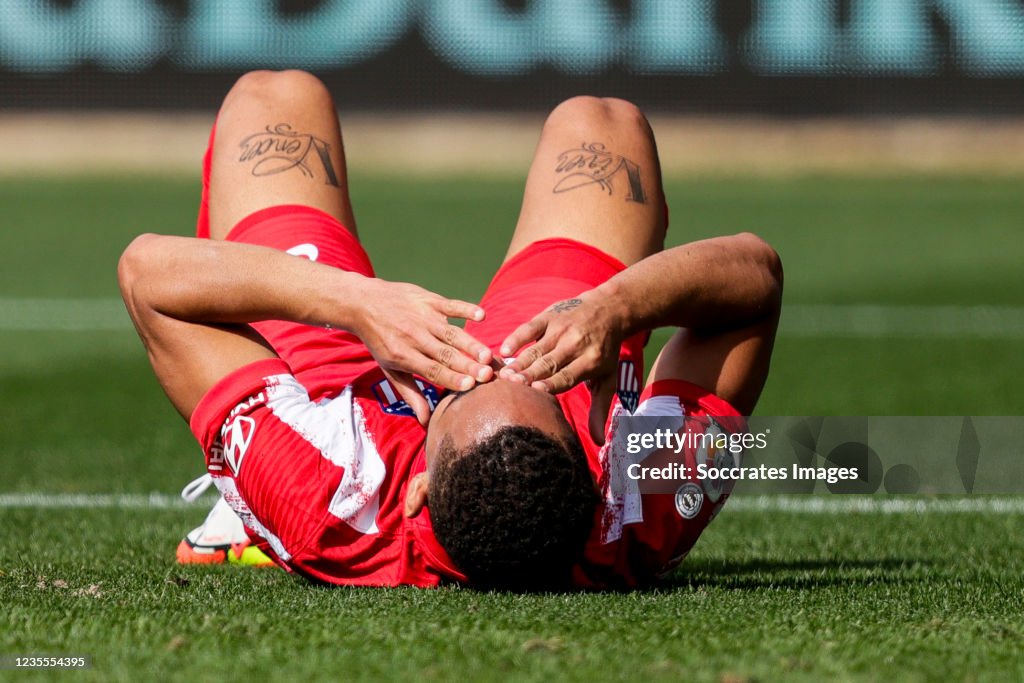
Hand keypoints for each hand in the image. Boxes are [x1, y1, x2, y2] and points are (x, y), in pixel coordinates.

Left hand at [353, 280, 493, 424]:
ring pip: (451, 333)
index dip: (451, 377)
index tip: (470, 385)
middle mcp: (415, 337)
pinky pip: (450, 305)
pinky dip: (466, 309)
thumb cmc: (380, 340)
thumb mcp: (389, 369)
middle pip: (445, 354)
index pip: (431, 370)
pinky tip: (482, 316)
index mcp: (404, 356)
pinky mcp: (429, 300)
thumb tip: (425, 420)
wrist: (364, 303)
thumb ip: (410, 393)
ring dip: (471, 343)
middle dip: (467, 365)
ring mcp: (423, 317)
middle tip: (487, 375)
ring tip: (488, 355)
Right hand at [498, 291, 625, 443]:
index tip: (534, 391)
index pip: (568, 375)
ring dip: (519, 362)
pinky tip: (503, 350)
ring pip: (536, 348)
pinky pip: (530, 327)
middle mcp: (576, 343)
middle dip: (529, 374)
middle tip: (509, 386)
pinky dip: (516, 337)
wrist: (609, 309)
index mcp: (591, 361)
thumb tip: (598, 443)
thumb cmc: (604, 352)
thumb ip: (599, 409)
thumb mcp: (607, 379)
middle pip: (549, 363)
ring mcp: (561, 328)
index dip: (551, 383)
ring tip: (503, 375)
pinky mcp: (550, 315)